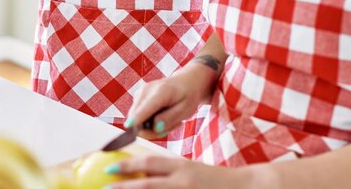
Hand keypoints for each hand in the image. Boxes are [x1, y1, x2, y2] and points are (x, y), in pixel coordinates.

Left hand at [107, 155, 252, 188]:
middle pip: (148, 184)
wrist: (245, 188)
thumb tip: (143, 176)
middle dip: (124, 188)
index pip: (151, 163)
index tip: (109, 167)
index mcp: (182, 167)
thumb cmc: (216, 182)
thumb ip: (171, 173)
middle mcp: (183, 181)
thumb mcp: (192, 171)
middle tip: (105, 188)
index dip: (128, 164)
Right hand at [126, 58, 220, 138]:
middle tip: (173, 125)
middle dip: (152, 131)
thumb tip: (155, 127)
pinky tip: (163, 115)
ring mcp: (140, 94)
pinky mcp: (137, 98)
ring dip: (153, 127)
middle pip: (138, 120)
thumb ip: (170, 118)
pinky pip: (139, 119)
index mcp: (161, 92)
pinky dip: (150, 122)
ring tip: (170, 118)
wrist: (186, 82)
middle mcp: (145, 91)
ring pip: (137, 122)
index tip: (128, 127)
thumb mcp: (186, 109)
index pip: (146, 108)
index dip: (136, 119)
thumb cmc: (187, 95)